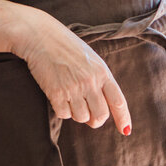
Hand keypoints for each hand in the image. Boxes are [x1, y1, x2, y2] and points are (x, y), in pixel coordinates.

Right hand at [17, 17, 131, 133]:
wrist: (40, 35)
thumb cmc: (65, 45)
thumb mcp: (90, 58)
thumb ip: (100, 78)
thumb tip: (106, 102)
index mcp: (102, 72)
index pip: (118, 102)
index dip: (123, 119)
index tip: (125, 130)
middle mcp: (90, 82)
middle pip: (101, 116)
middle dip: (95, 120)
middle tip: (88, 114)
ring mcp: (73, 88)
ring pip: (82, 118)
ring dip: (77, 114)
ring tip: (70, 99)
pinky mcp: (56, 92)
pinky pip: (64, 114)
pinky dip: (62, 110)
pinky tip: (59, 97)